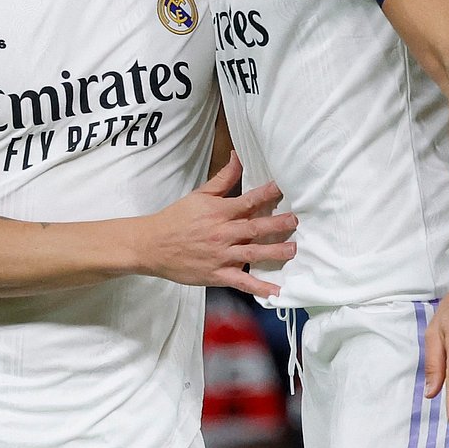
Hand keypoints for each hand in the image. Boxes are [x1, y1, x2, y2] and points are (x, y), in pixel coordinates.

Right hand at [140, 152, 296, 296]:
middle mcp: (222, 233)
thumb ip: (222, 179)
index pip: (247, 201)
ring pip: (253, 254)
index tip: (282, 189)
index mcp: (218, 212)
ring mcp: (221, 256)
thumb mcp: (198, 194)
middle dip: (278, 224)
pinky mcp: (217, 275)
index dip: (266, 194)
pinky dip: (259, 287)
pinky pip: (242, 282)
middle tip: (296, 221)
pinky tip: (276, 290)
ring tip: (293, 250)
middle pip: (255, 228)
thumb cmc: (177, 218)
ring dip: (275, 252)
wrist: (152, 245)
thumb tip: (238, 157)